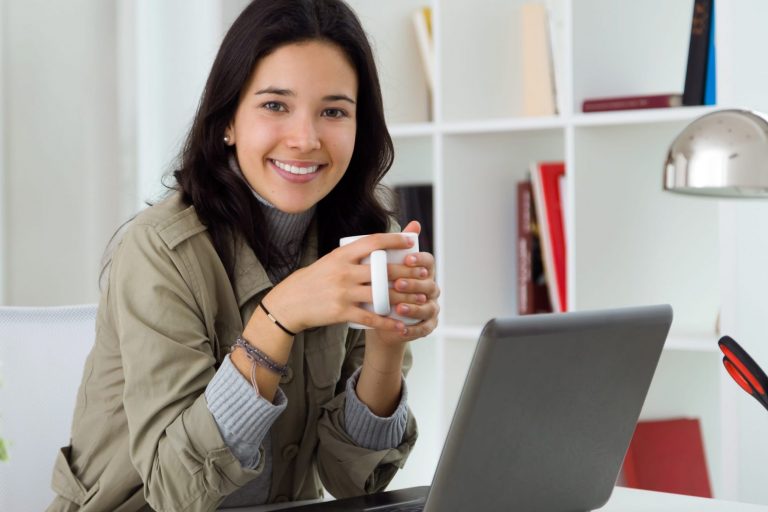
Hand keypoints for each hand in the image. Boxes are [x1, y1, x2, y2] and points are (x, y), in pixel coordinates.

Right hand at [261, 232, 418, 331]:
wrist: (290, 303)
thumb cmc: (314, 280)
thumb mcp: (331, 261)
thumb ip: (353, 255)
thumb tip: (379, 246)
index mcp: (341, 255)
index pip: (373, 242)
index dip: (394, 239)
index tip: (411, 240)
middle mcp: (343, 271)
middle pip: (383, 269)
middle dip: (408, 271)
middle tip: (424, 273)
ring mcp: (343, 292)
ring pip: (381, 294)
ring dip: (404, 298)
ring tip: (420, 299)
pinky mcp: (341, 312)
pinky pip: (370, 317)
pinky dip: (387, 322)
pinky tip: (400, 325)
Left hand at [370, 221, 440, 346]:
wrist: (381, 318)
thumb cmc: (383, 288)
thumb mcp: (382, 267)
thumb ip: (390, 246)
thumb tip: (407, 223)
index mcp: (423, 272)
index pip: (428, 262)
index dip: (420, 260)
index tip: (406, 258)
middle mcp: (430, 288)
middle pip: (429, 284)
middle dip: (414, 284)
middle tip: (398, 284)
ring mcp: (431, 307)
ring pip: (428, 307)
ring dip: (414, 307)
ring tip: (399, 308)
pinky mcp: (427, 325)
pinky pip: (424, 328)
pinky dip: (413, 329)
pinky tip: (402, 329)